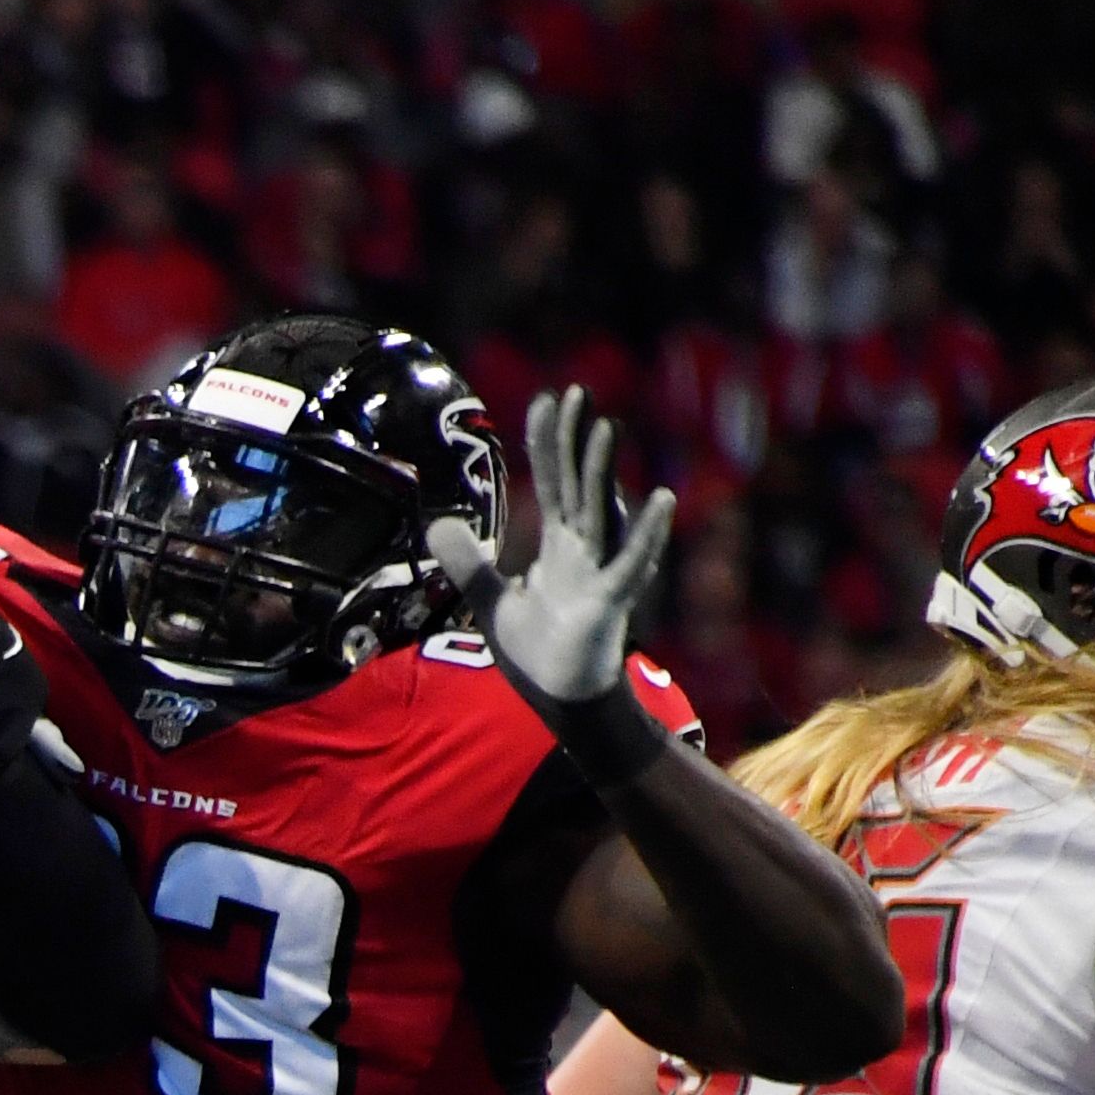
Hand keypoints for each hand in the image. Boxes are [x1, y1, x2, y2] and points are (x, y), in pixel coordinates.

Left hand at [426, 383, 669, 712]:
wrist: (562, 701)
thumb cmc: (539, 651)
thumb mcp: (492, 601)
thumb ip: (469, 563)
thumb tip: (437, 525)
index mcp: (559, 547)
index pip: (553, 483)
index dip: (549, 444)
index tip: (546, 401)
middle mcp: (584, 552)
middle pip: (578, 486)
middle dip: (576, 441)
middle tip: (577, 394)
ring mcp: (600, 573)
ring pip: (603, 514)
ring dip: (604, 473)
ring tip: (607, 429)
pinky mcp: (611, 603)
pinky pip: (630, 563)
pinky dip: (646, 533)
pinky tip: (658, 500)